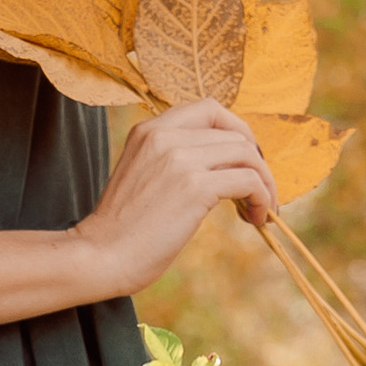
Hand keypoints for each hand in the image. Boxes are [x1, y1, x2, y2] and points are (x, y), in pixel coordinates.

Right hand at [73, 100, 275, 297]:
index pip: (210, 109)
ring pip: (248, 154)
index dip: (237, 131)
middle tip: (258, 191)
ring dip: (264, 182)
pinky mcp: (195, 187)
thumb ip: (173, 158)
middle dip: (257, 162)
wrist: (101, 255)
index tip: (244, 160)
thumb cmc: (123, 227)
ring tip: (261, 208)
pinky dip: (262, 198)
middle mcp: (165, 134)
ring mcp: (180, 158)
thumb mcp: (144, 174)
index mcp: (150, 129)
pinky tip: (256, 218)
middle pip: (236, 133)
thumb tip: (224, 163)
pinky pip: (249, 180)